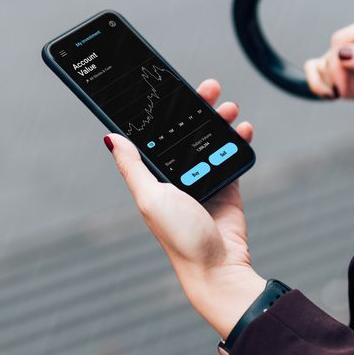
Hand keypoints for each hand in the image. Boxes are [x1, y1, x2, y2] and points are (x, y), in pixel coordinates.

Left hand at [104, 78, 265, 341]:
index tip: (171, 87)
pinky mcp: (228, 185)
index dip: (163, 110)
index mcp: (154, 176)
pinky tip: (244, 128)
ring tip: (229, 107)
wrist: (217, 267)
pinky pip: (232, 155)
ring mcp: (204, 178)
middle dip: (198, 107)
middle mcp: (177, 175)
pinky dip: (239, 140)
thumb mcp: (150, 198)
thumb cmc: (178, 237)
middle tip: (210, 87)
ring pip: (211, 139)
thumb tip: (110, 136)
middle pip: (186, 130)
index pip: (156, 134)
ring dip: (221, 120)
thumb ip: (133, 166)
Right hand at [303, 6, 353, 129]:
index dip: (344, 66)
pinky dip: (320, 86)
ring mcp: (351, 44)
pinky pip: (312, 68)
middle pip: (332, 53)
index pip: (344, 38)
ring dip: (342, 87)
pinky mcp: (339, 60)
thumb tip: (343, 52)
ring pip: (324, 65)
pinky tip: (338, 95)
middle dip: (346, 80)